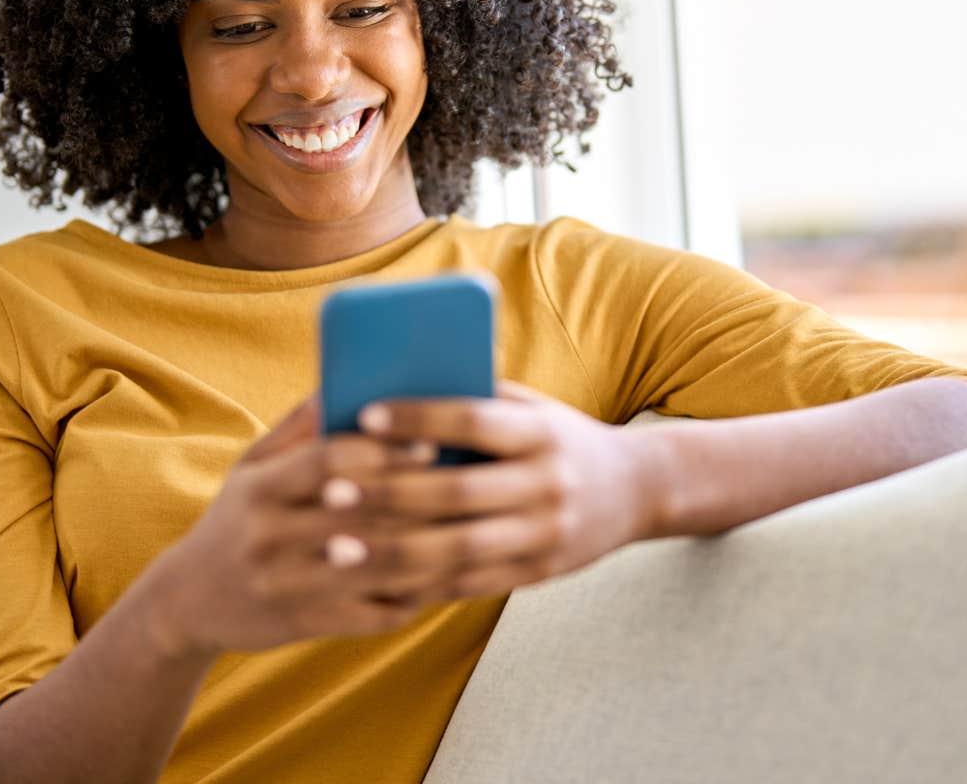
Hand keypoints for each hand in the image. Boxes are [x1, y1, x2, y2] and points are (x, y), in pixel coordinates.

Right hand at [144, 395, 444, 657]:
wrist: (188, 601)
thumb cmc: (237, 519)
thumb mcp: (251, 467)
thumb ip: (298, 426)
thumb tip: (345, 379)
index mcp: (258, 489)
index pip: (327, 460)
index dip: (381, 451)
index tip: (429, 444)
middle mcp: (268, 535)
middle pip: (360, 512)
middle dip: (420, 498)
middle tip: (471, 487)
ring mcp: (286, 584)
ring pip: (375, 565)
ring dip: (429, 549)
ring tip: (470, 531)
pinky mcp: (303, 625)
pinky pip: (372, 612)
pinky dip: (414, 597)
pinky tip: (443, 579)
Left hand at [326, 382, 662, 603]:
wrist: (635, 491)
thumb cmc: (558, 437)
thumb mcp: (530, 408)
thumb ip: (473, 399)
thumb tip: (392, 382)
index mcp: (541, 432)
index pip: (473, 419)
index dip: (417, 417)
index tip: (362, 415)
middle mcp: (548, 484)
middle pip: (458, 492)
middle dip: (389, 493)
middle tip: (330, 491)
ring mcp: (545, 535)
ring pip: (459, 550)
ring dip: (393, 552)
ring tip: (337, 549)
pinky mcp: (538, 574)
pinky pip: (470, 585)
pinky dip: (420, 584)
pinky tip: (374, 580)